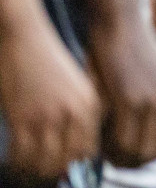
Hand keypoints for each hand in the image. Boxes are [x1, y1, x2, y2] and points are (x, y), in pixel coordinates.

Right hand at [0, 12, 100, 178]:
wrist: (25, 35)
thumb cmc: (47, 61)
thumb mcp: (75, 86)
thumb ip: (79, 115)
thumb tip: (73, 152)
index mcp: (91, 105)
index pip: (88, 151)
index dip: (73, 164)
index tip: (59, 167)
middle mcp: (74, 112)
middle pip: (68, 161)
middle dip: (53, 171)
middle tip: (39, 172)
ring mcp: (48, 116)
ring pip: (45, 162)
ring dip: (33, 170)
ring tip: (25, 167)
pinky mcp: (23, 117)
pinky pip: (22, 154)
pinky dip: (16, 161)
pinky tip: (12, 156)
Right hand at [87, 15, 155, 166]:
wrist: (119, 19)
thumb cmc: (128, 47)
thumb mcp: (152, 78)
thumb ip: (155, 106)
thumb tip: (142, 143)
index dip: (153, 155)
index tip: (133, 154)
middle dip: (134, 161)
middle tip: (113, 156)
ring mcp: (153, 100)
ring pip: (141, 152)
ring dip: (121, 157)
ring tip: (105, 148)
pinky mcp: (130, 98)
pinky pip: (123, 141)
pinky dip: (110, 146)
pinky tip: (99, 137)